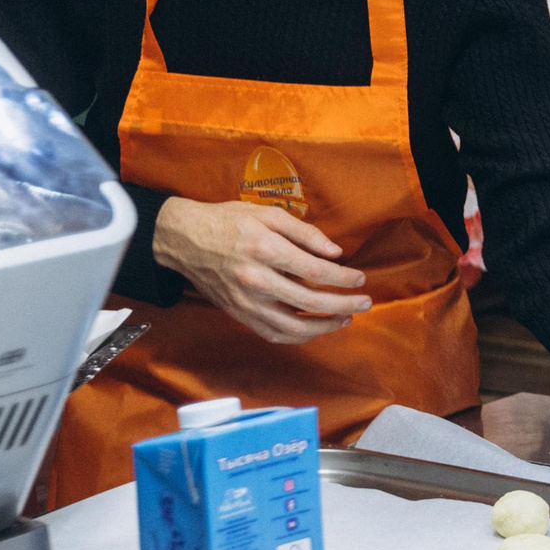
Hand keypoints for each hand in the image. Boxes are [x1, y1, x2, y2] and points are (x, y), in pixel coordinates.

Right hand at [152, 197, 369, 344]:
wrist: (184, 240)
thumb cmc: (228, 222)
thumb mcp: (267, 214)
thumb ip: (304, 232)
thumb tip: (336, 253)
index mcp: (265, 249)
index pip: (316, 272)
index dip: (344, 278)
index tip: (360, 279)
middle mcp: (256, 279)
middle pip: (311, 302)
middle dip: (345, 304)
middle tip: (365, 302)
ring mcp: (246, 302)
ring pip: (294, 327)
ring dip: (326, 327)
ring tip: (346, 317)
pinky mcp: (239, 314)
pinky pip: (274, 334)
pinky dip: (299, 336)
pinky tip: (315, 327)